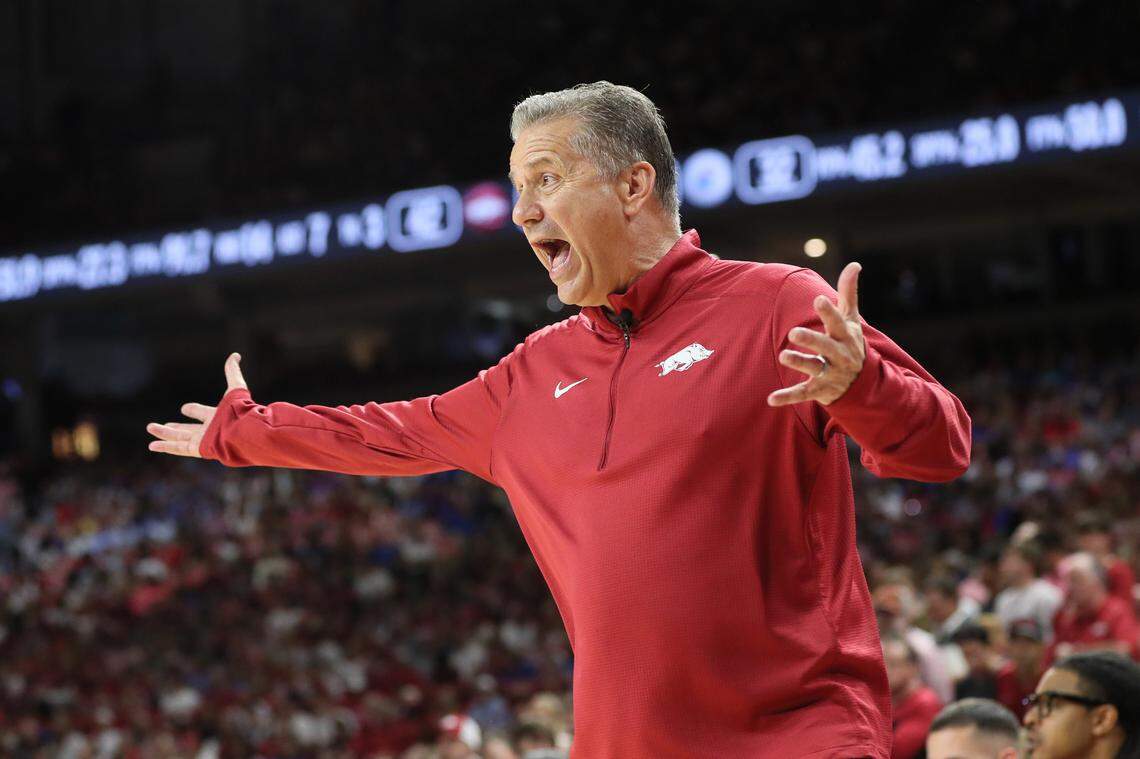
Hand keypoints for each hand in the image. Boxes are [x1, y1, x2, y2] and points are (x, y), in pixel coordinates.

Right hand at [146, 353, 247, 457]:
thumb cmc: (240, 410)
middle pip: (189, 429)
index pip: (202, 413)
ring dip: (165, 434)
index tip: (184, 408)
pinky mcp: (198, 449)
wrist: (245, 431)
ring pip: (180, 438)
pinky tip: (152, 445)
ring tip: (151, 429)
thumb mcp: (235, 388)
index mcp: (217, 416)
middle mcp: (210, 430)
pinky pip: (179, 449)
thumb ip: (233, 372)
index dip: (194, 410)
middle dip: (176, 427)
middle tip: (165, 424)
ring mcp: (203, 440)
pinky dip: (165, 447)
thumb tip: (235, 355)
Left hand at [768, 262, 864, 406]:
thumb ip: (848, 293)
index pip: (838, 322)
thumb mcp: (852, 320)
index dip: (829, 312)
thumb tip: (854, 264)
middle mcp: (840, 356)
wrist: (863, 384)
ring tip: (783, 355)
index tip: (818, 299)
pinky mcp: (820, 390)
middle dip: (812, 340)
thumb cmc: (851, 343)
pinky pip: (803, 394)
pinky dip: (788, 397)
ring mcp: (830, 374)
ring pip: (814, 368)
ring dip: (799, 362)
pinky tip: (771, 399)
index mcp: (846, 336)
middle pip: (826, 347)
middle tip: (793, 332)